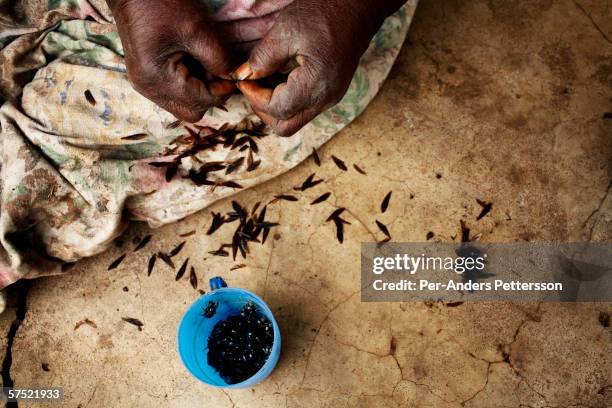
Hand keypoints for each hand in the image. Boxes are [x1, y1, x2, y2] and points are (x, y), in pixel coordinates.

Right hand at [107, 0, 235, 121]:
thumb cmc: (163, 3)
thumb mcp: (198, 30)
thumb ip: (220, 60)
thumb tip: (235, 78)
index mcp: (157, 79)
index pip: (201, 102)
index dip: (222, 91)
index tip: (233, 74)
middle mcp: (148, 88)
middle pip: (191, 111)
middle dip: (210, 94)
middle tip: (217, 69)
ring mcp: (145, 84)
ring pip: (183, 104)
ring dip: (200, 89)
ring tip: (203, 61)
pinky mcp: (147, 77)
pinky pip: (174, 93)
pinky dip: (188, 83)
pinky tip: (192, 60)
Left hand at [235, 0, 405, 135]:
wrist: (358, 7)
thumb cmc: (325, 13)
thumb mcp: (286, 30)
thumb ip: (262, 58)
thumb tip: (243, 76)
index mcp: (316, 85)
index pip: (277, 109)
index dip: (254, 98)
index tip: (243, 80)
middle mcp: (326, 98)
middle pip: (286, 126)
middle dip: (263, 110)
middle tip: (251, 87)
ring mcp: (330, 97)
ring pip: (294, 119)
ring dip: (274, 106)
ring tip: (262, 80)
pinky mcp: (331, 92)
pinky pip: (304, 107)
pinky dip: (286, 99)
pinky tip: (277, 77)